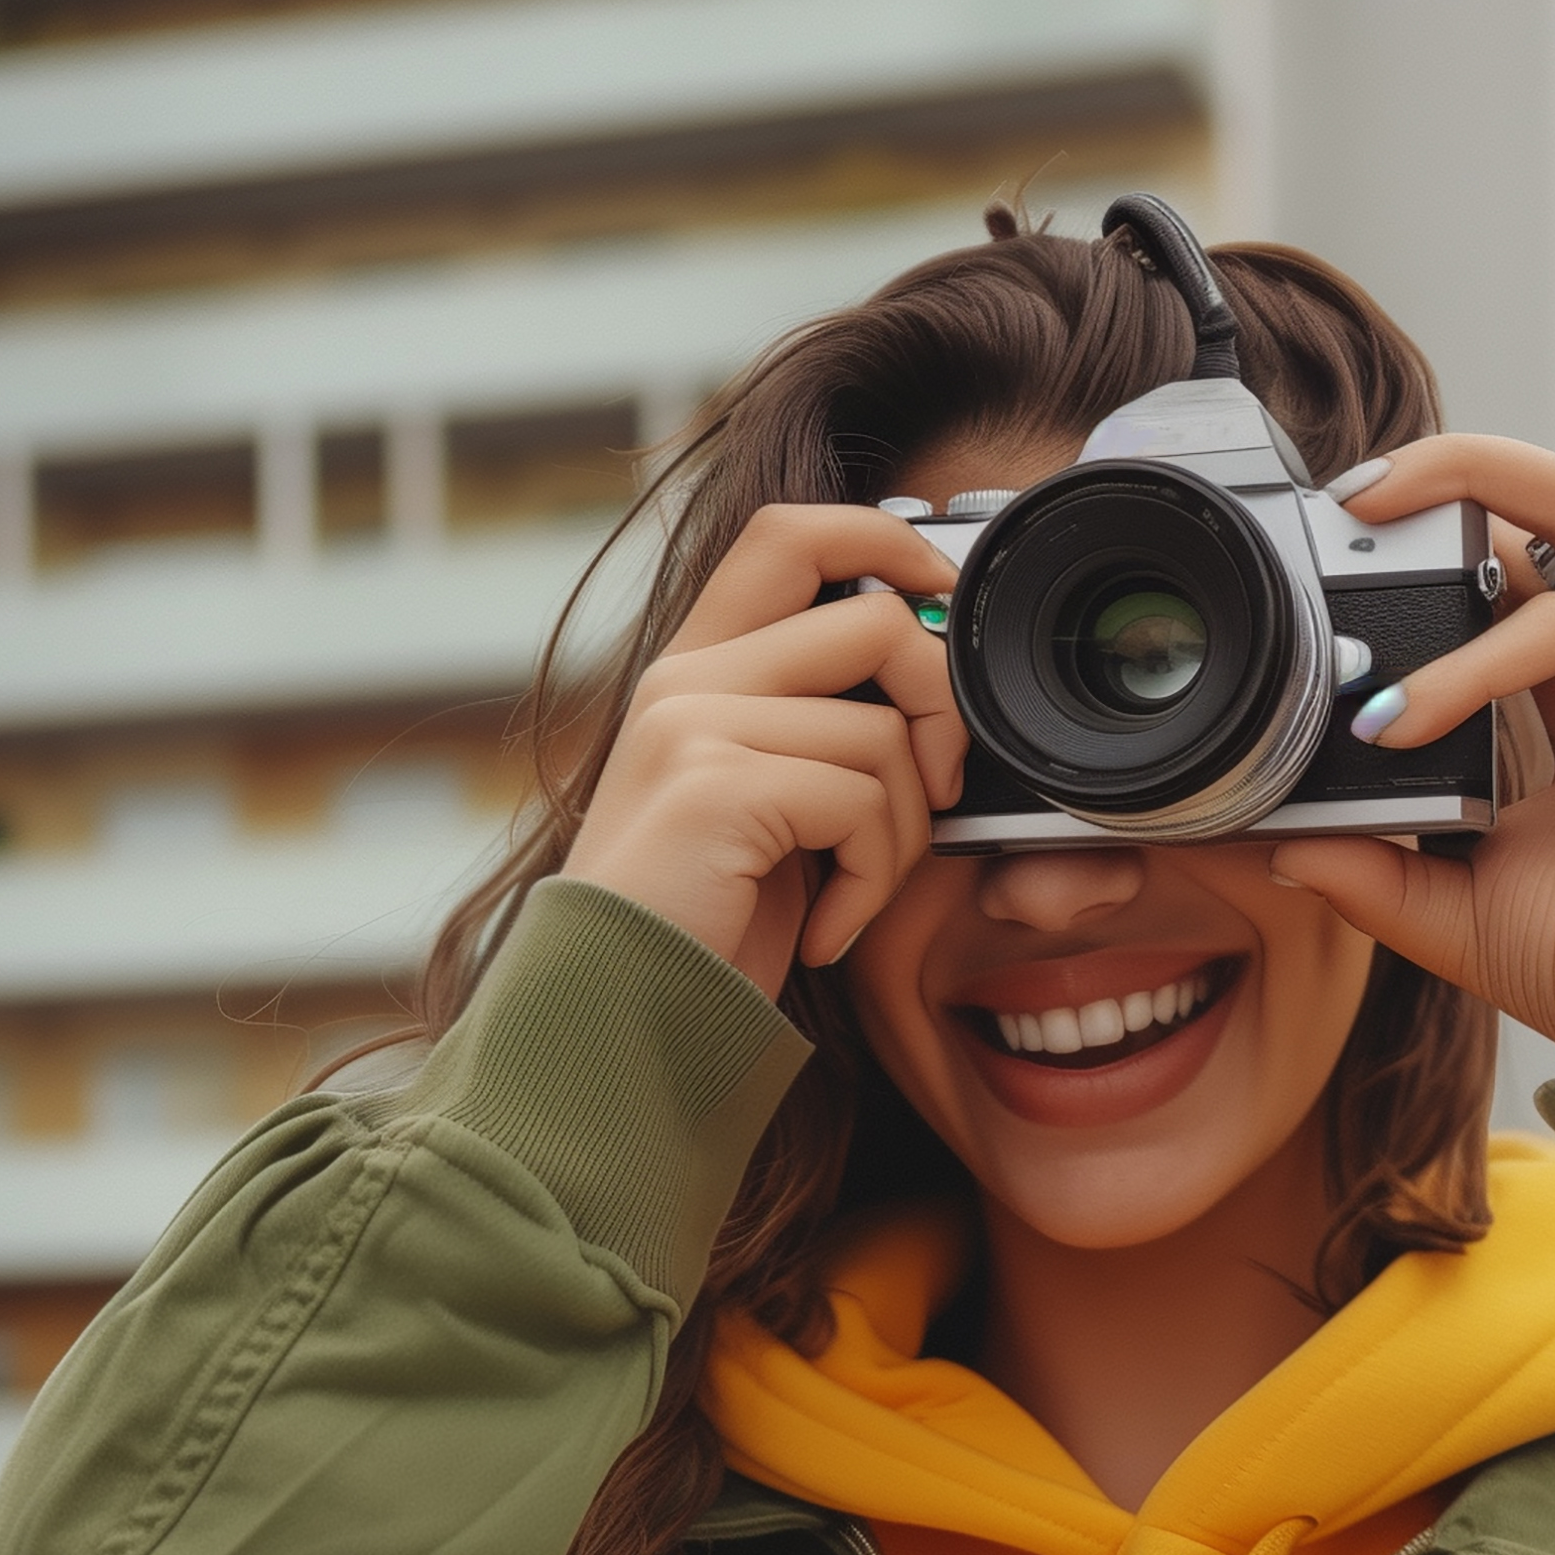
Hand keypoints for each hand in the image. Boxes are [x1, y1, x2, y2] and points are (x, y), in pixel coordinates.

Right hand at [562, 506, 964, 996]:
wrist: (613, 1019)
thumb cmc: (698, 928)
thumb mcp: (764, 806)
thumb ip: (817, 728)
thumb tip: (935, 678)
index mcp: (694, 667)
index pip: (791, 535)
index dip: (885, 541)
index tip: (940, 597)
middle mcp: (685, 679)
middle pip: (874, 621)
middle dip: (941, 710)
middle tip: (935, 792)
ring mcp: (692, 726)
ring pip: (882, 733)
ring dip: (904, 835)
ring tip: (853, 894)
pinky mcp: (715, 786)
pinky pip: (863, 805)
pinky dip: (871, 884)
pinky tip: (826, 931)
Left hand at [1268, 440, 1554, 1055]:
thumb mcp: (1453, 909)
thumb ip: (1371, 864)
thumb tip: (1274, 837)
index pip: (1519, 568)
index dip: (1435, 542)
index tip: (1334, 555)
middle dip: (1455, 468)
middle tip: (1351, 489)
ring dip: (1467, 501)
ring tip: (1365, 525)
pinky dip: (1477, 660)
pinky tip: (1405, 715)